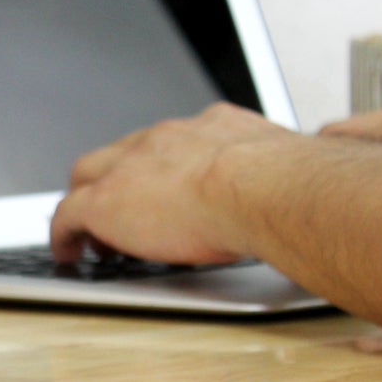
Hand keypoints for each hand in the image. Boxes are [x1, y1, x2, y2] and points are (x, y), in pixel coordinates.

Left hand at [49, 102, 299, 264]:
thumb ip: (287, 181)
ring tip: (92, 234)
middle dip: (117, 177)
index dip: (161, 165)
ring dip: (89, 204)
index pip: (173, 141)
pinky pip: (68, 214)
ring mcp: (131, 166)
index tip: (167, 184)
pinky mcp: (104, 200)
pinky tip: (69, 252)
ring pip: (89, 176)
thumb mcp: (291, 176)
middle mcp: (167, 137)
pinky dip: (65, 233)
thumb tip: (316, 201)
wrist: (266, 188)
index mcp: (213, 129)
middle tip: (118, 208)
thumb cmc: (291, 189)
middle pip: (123, 152)